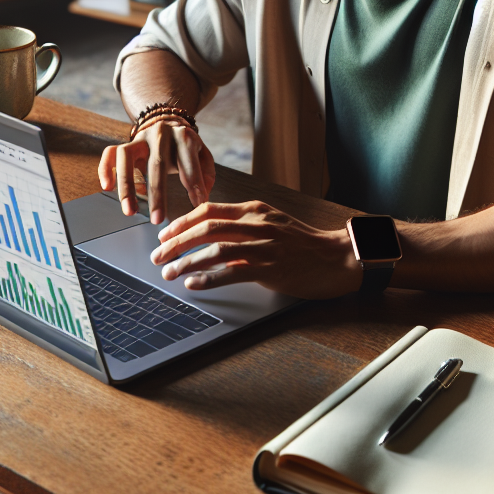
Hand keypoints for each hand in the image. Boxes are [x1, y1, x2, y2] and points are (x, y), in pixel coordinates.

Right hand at [98, 119, 214, 224]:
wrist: (168, 124)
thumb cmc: (186, 147)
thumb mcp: (203, 154)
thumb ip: (206, 173)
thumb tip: (202, 196)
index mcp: (182, 136)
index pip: (188, 163)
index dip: (194, 185)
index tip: (197, 205)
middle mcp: (159, 134)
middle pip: (156, 164)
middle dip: (157, 194)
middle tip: (158, 219)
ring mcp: (139, 139)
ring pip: (126, 157)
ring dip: (126, 185)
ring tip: (129, 211)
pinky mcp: (125, 144)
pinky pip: (109, 153)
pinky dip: (105, 169)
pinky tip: (107, 187)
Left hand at [149, 200, 362, 298]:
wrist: (335, 258)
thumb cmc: (302, 243)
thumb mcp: (272, 223)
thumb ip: (243, 226)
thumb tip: (209, 236)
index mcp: (255, 210)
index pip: (209, 210)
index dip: (182, 222)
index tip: (165, 234)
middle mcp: (257, 224)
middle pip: (206, 228)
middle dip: (176, 242)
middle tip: (158, 255)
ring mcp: (265, 245)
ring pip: (215, 249)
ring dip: (187, 262)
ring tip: (170, 272)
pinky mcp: (271, 268)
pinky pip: (233, 272)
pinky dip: (209, 278)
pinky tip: (194, 284)